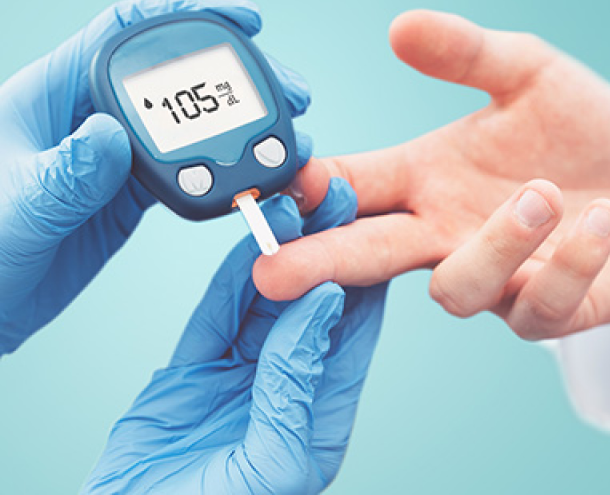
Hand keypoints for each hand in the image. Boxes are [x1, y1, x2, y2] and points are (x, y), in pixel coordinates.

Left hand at [0, 0, 310, 355]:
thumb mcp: (15, 208)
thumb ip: (65, 174)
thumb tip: (112, 136)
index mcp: (57, 95)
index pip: (126, 30)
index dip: (187, 12)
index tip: (244, 18)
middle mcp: (93, 116)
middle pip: (176, 76)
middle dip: (239, 76)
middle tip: (289, 94)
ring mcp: (117, 154)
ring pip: (192, 123)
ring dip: (244, 126)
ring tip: (287, 141)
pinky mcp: (132, 191)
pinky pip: (191, 169)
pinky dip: (227, 169)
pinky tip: (256, 174)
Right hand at [81, 180, 387, 494]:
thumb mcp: (270, 461)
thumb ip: (297, 379)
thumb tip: (326, 302)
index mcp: (318, 412)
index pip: (351, 329)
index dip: (360, 274)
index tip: (365, 224)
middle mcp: (286, 385)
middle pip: (310, 303)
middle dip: (322, 247)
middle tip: (332, 196)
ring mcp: (239, 372)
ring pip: (264, 298)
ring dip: (278, 251)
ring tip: (291, 203)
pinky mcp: (196, 366)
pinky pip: (217, 310)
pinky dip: (232, 274)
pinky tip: (250, 241)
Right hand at [255, 9, 609, 339]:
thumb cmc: (583, 132)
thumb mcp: (527, 74)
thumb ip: (465, 53)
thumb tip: (400, 26)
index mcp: (426, 179)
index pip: (351, 187)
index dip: (309, 190)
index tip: (278, 184)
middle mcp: (444, 232)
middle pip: (367, 255)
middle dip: (317, 263)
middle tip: (273, 272)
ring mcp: (492, 276)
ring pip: (456, 288)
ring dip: (493, 245)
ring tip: (537, 197)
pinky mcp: (546, 308)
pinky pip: (540, 305)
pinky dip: (568, 263)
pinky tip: (598, 222)